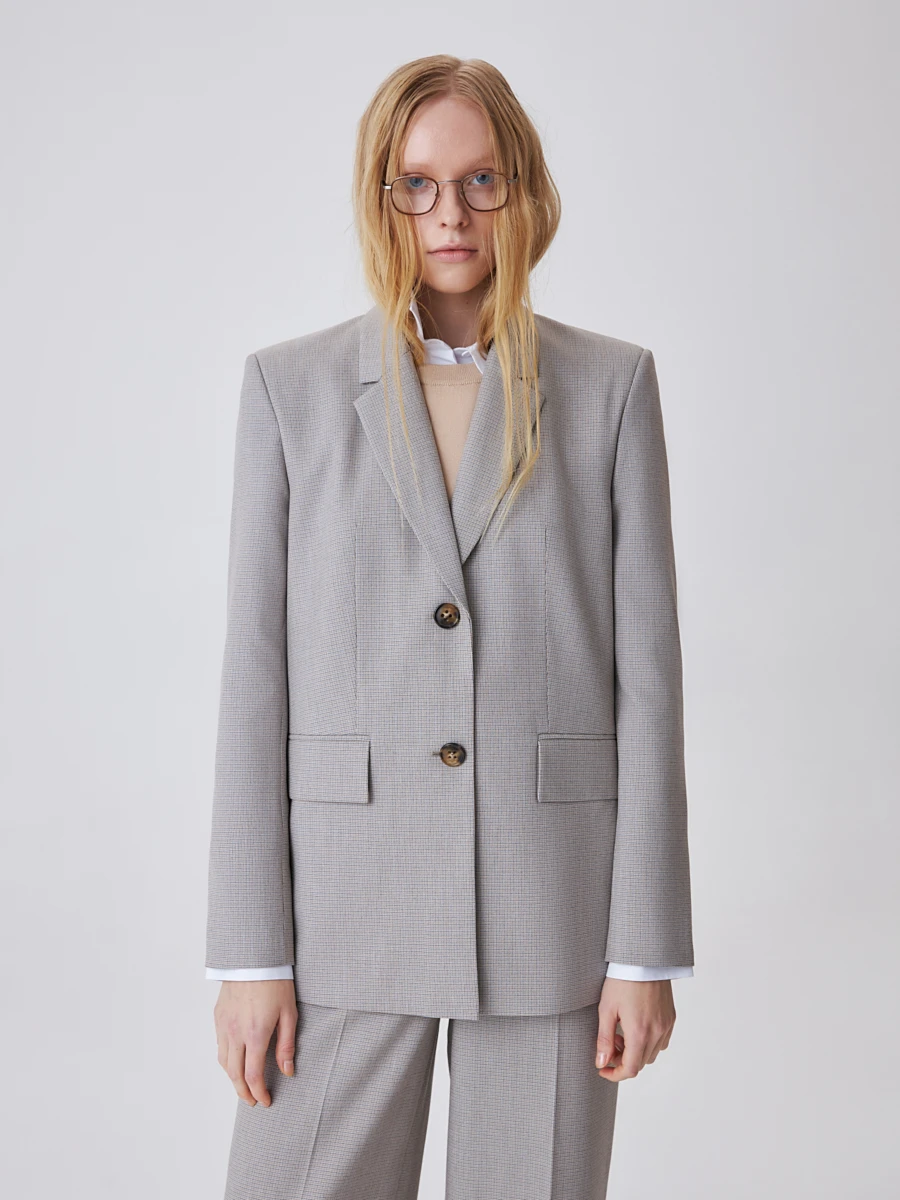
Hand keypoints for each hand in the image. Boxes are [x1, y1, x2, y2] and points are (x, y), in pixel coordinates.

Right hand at [213, 980, 297, 1105]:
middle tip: (253, 1102)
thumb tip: (287, 1071)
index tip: (266, 1101)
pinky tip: (235, 1061)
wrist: (254, 958)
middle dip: (243, 1093)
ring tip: (244, 1086)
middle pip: (234, 1075)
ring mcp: (224, 1025)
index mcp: (255, 1034)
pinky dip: (226, 1060)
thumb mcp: (289, 1013)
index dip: (259, 1093)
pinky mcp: (218, 1017)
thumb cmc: (275, 983)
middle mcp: (235, 1033)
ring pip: (224, 1062)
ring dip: (233, 1079)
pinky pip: (219, 1046)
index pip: (253, 1075)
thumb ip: (286, 1045)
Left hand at [595, 977, 675, 1080]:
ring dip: (636, 1052)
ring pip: (652, 1054)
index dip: (615, 1074)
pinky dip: (648, 1042)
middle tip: (610, 1045)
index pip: (631, 1069)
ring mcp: (666, 1025)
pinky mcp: (671, 1018)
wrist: (643, 958)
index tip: (603, 1069)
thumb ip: (604, 1039)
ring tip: (622, 1032)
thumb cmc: (622, 980)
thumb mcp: (606, 1009)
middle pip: (641, 1063)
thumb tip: (601, 1062)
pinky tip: (636, 1027)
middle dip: (623, 1060)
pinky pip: (662, 1041)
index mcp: (639, 1032)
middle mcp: (657, 1032)